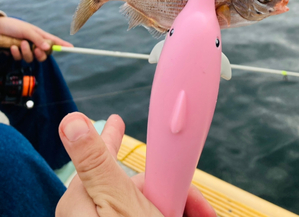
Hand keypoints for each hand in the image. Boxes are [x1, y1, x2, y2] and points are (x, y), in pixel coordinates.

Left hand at [0, 16, 71, 62]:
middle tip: (37, 49)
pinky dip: (16, 53)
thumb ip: (38, 39)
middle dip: (41, 54)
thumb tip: (48, 48)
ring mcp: (25, 49)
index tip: (72, 48)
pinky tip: (12, 47)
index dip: (63, 45)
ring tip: (21, 43)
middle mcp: (34, 43)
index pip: (54, 41)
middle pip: (44, 54)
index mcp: (40, 35)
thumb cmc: (13, 26)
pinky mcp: (16, 54)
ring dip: (26, 52)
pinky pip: (20, 59)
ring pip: (32, 58)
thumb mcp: (27, 30)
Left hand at [57, 113, 216, 216]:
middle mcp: (94, 214)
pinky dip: (170, 215)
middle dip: (171, 190)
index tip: (117, 121)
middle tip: (198, 208)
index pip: (100, 153)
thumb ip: (95, 161)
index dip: (111, 135)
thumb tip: (70, 122)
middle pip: (136, 183)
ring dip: (178, 208)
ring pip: (148, 203)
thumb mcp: (118, 201)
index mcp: (84, 200)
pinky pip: (148, 215)